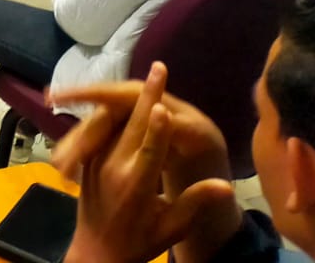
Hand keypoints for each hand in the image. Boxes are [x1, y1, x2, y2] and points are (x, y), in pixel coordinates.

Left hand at [56, 64, 240, 262]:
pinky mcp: (88, 160)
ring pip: (113, 122)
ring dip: (129, 98)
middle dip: (147, 97)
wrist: (96, 254)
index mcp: (137, 186)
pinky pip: (101, 129)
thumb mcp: (172, 228)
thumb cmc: (140, 243)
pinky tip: (126, 95)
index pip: (149, 151)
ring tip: (147, 78)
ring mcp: (97, 162)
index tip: (165, 107)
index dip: (157, 129)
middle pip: (130, 126)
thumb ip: (195, 202)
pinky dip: (114, 110)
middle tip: (160, 70)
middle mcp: (114, 169)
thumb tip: (226, 185)